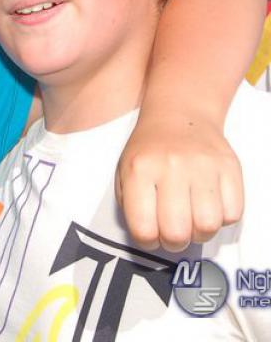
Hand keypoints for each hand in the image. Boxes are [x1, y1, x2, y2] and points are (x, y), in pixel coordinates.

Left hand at [115, 116, 242, 250]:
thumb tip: (147, 237)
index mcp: (139, 169)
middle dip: (173, 243)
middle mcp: (171, 166)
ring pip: (208, 226)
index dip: (147, 241)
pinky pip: (233, 213)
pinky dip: (222, 218)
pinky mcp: (229, 166)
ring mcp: (202, 165)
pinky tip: (208, 204)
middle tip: (172, 233)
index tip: (150, 236)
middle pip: (177, 233)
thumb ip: (130, 206)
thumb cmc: (149, 150)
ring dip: (199, 232)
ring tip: (191, 219)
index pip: (143, 228)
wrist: (178, 115)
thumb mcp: (124, 171)